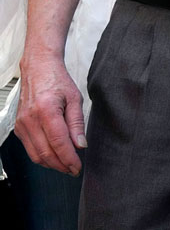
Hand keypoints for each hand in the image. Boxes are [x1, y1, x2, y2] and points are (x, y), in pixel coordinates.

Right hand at [14, 55, 86, 175]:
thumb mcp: (75, 98)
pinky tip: (54, 157)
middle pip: (45, 153)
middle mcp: (30, 120)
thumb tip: (81, 145)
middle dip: (61, 165)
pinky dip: (42, 156)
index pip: (58, 143)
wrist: (38, 69)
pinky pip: (29, 148)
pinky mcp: (18, 128)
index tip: (78, 167)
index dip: (69, 158)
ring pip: (35, 154)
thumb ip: (77, 123)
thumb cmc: (58, 81)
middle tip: (74, 170)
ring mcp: (21, 125)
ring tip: (66, 165)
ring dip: (51, 164)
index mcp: (46, 111)